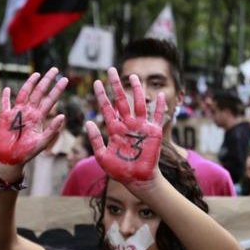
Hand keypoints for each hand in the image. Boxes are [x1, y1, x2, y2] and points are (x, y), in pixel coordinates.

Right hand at [0, 68, 67, 170]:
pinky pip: (6, 103)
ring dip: (30, 83)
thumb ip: (52, 130)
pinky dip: (6, 96)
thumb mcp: (42, 142)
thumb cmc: (27, 153)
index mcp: (38, 117)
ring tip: (37, 74)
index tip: (65, 79)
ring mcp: (17, 113)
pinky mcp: (5, 116)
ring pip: (24, 93)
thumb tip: (63, 116)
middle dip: (47, 81)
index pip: (50, 100)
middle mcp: (29, 112)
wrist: (11, 159)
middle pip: (39, 92)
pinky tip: (8, 89)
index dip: (57, 89)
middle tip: (55, 69)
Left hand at [86, 67, 164, 184]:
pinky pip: (158, 117)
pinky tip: (161, 96)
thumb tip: (87, 123)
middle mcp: (127, 124)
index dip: (102, 95)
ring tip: (133, 77)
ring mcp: (141, 127)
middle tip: (110, 70)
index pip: (107, 108)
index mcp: (115, 129)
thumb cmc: (119, 171)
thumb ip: (95, 140)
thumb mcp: (102, 156)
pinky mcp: (154, 133)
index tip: (96, 82)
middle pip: (121, 100)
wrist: (137, 180)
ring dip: (136, 90)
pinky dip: (160, 107)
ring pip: (138, 103)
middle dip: (116, 85)